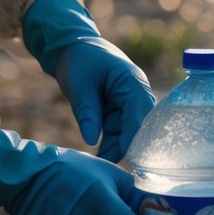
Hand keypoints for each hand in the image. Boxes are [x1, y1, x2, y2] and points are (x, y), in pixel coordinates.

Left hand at [22, 0, 154, 160]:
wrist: (73, 46)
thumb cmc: (79, 60)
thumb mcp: (79, 86)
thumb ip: (87, 113)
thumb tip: (92, 142)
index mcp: (132, 83)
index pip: (141, 116)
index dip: (136, 139)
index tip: (126, 160)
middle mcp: (138, 94)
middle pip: (140, 127)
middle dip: (127, 147)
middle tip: (111, 168)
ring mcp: (130, 102)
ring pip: (130, 132)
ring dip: (116, 147)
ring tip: (99, 165)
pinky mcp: (121, 109)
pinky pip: (120, 130)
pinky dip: (111, 142)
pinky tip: (99, 156)